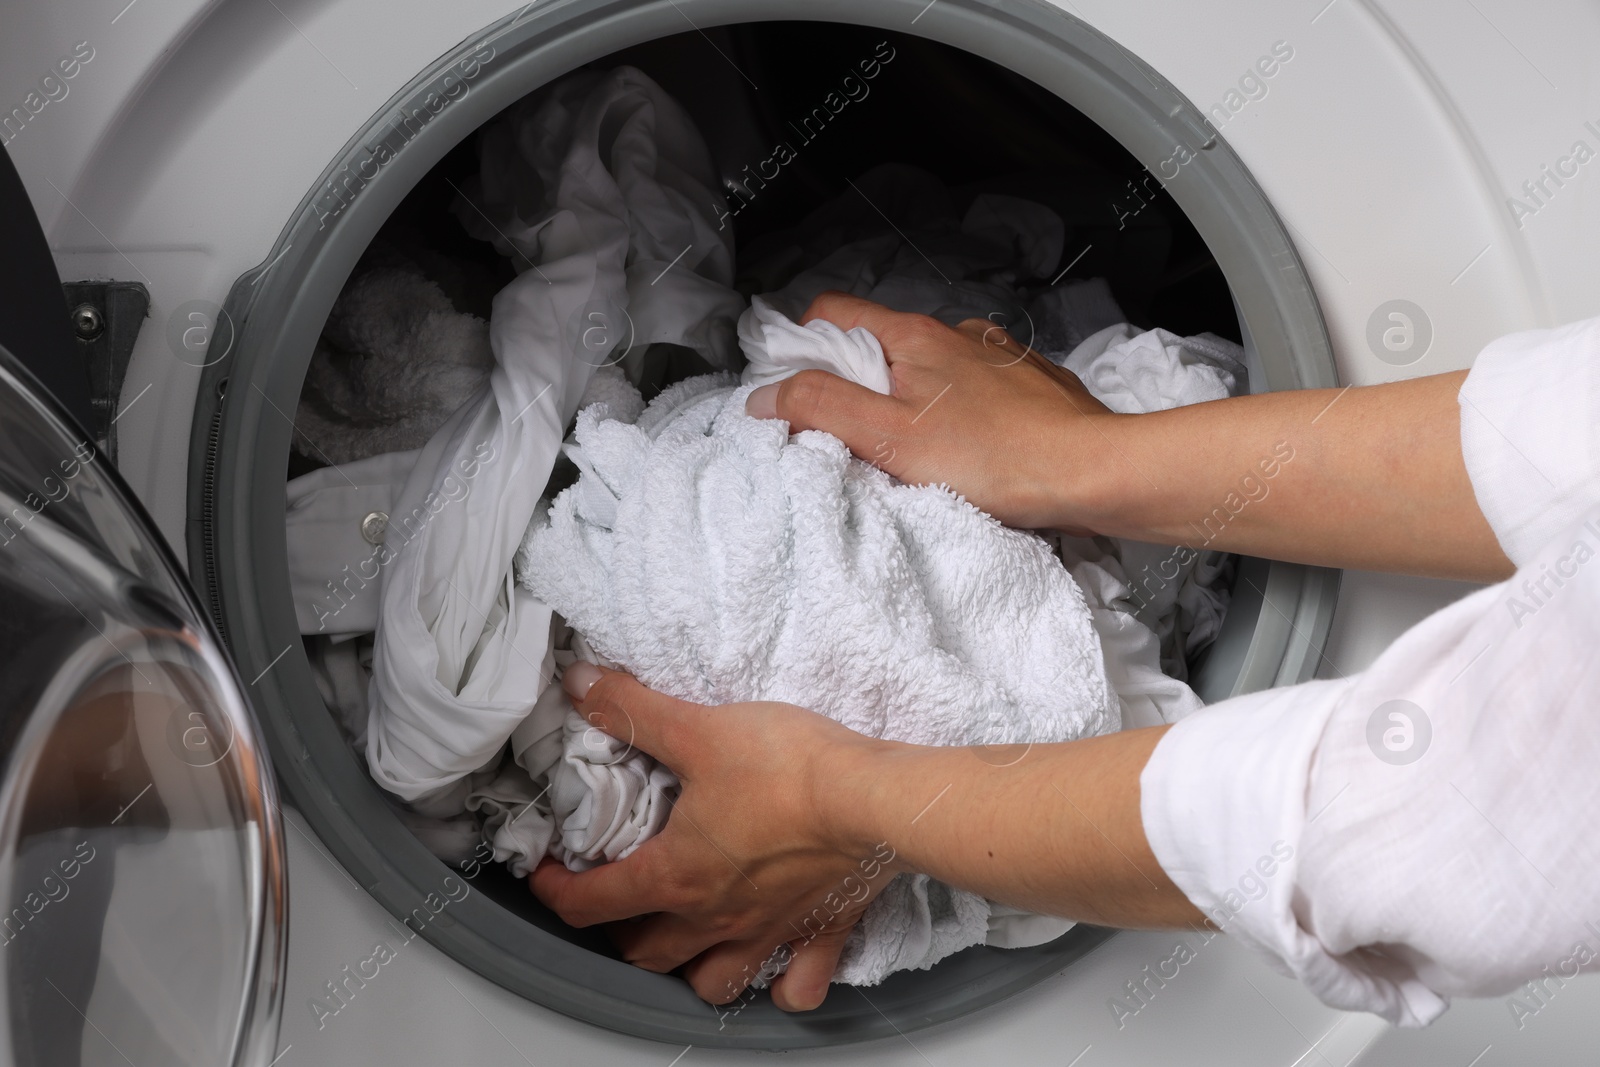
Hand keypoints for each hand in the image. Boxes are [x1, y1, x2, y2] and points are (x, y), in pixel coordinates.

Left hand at [529, 663, 896, 1010]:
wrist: (874, 799)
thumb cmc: (791, 769)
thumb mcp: (699, 728)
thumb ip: (634, 710)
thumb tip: (579, 684)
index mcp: (677, 876)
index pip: (592, 903)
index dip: (556, 891)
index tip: (546, 875)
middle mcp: (715, 917)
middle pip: (645, 950)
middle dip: (617, 930)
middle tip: (612, 897)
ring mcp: (767, 933)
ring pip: (709, 981)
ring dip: (687, 969)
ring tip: (683, 940)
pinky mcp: (819, 932)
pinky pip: (793, 987)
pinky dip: (779, 986)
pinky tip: (776, 968)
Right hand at [745, 291, 1114, 530]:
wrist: (1091, 472)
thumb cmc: (992, 458)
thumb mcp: (889, 439)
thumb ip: (820, 409)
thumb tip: (765, 396)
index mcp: (913, 336)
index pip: (833, 312)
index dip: (802, 345)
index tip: (796, 392)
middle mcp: (955, 332)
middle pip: (880, 343)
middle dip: (857, 382)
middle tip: (855, 436)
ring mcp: (997, 356)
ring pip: (931, 365)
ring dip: (912, 397)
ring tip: (917, 451)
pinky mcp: (1031, 384)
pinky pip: (976, 386)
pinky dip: (960, 409)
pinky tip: (969, 448)